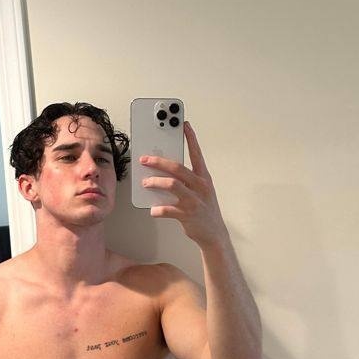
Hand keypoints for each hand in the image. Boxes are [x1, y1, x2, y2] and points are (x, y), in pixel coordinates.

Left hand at [139, 121, 228, 248]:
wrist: (214, 234)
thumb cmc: (204, 209)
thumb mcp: (200, 190)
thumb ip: (186, 179)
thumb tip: (162, 170)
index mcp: (204, 178)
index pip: (196, 154)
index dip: (190, 138)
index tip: (183, 124)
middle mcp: (200, 186)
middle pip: (178, 168)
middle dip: (159, 162)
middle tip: (145, 160)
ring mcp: (195, 201)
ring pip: (172, 185)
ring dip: (155, 183)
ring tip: (146, 183)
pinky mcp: (188, 215)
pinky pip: (168, 210)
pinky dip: (158, 209)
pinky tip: (153, 210)